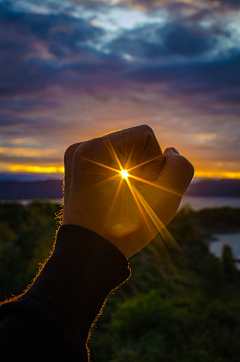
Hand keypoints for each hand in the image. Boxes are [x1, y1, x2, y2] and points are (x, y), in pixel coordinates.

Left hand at [62, 125, 193, 258]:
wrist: (89, 255)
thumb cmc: (127, 228)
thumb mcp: (166, 200)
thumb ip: (180, 168)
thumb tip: (169, 151)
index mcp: (97, 149)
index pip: (145, 135)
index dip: (154, 164)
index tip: (140, 191)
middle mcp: (82, 147)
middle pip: (132, 142)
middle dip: (142, 168)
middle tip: (130, 198)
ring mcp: (75, 157)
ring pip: (121, 150)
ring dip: (130, 171)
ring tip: (120, 198)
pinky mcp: (74, 168)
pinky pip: (107, 159)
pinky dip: (116, 173)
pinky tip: (111, 195)